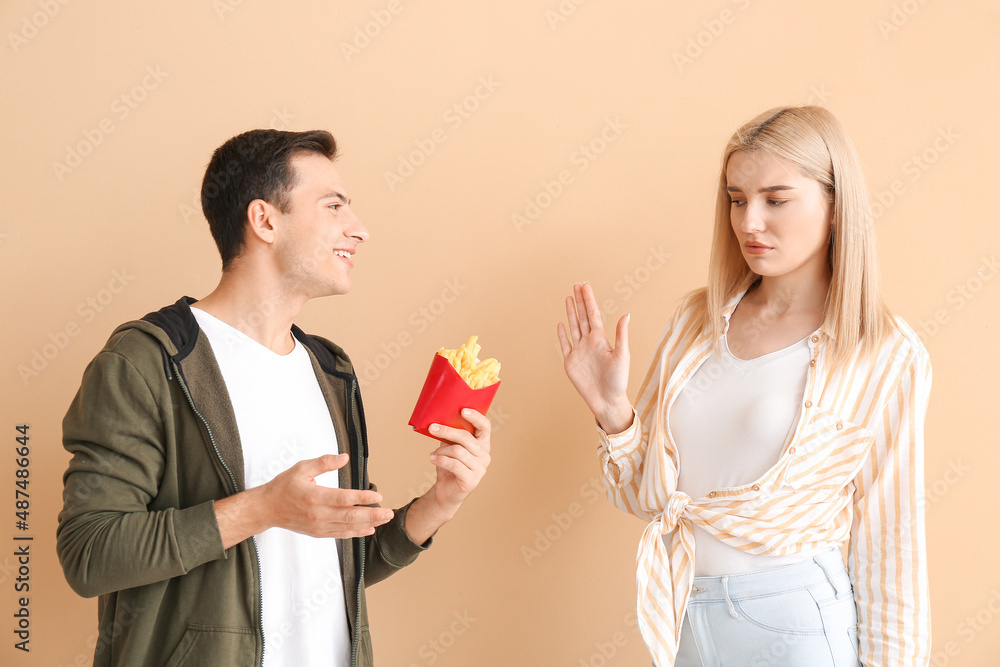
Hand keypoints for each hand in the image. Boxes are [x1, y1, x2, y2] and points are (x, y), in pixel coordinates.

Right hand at [257, 454, 392, 538]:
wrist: (267, 509)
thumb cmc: (284, 487)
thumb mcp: (302, 468)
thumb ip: (324, 462)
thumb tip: (344, 457)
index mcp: (315, 497)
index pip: (344, 498)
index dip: (362, 498)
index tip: (378, 496)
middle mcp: (318, 514)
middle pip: (350, 516)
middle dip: (373, 515)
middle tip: (389, 513)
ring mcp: (318, 526)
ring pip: (347, 527)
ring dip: (368, 524)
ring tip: (384, 520)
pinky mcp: (318, 533)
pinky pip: (340, 534)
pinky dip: (355, 533)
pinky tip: (368, 529)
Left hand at [426, 408, 491, 516]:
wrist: (446, 491)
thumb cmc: (448, 466)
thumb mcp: (449, 447)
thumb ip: (450, 435)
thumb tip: (439, 420)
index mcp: (483, 444)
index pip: (485, 427)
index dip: (476, 417)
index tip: (463, 410)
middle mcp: (485, 455)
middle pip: (466, 437)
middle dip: (447, 431)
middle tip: (432, 428)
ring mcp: (480, 469)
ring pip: (458, 451)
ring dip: (441, 451)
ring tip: (433, 454)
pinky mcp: (472, 480)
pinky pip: (454, 465)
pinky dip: (441, 460)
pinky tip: (433, 459)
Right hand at [556, 282, 633, 433]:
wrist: (607, 401)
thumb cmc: (618, 381)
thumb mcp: (622, 355)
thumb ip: (621, 335)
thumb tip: (626, 314)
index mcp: (601, 339)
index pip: (593, 314)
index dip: (589, 299)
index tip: (585, 285)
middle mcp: (589, 342)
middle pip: (582, 316)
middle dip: (579, 300)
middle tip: (576, 285)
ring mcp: (579, 351)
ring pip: (573, 327)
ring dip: (570, 313)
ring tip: (568, 298)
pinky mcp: (570, 362)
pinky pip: (565, 345)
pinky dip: (562, 334)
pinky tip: (561, 324)